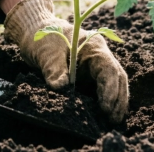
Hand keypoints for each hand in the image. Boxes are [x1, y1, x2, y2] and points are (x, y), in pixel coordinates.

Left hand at [4, 0, 128, 121]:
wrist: (36, 32)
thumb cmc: (42, 38)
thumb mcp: (46, 52)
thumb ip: (54, 69)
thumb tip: (59, 87)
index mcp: (93, 45)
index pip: (108, 68)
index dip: (109, 88)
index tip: (105, 107)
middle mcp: (99, 55)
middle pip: (116, 77)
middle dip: (117, 98)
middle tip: (113, 119)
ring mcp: (96, 65)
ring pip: (114, 83)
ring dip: (116, 101)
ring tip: (113, 121)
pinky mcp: (90, 74)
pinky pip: (103, 87)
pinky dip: (107, 100)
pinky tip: (107, 114)